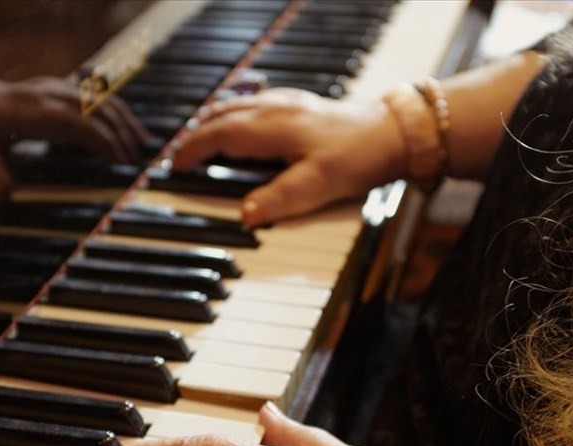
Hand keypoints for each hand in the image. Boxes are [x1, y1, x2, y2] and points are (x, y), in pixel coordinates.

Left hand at [0, 74, 150, 199]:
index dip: (100, 139)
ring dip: (124, 121)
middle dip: (121, 133)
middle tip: (139, 164)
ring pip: (99, 98)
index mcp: (26, 110)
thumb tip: (4, 194)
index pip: (73, 120)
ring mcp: (52, 88)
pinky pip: (95, 98)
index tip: (119, 162)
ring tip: (143, 148)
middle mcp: (44, 94)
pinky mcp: (58, 91)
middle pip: (94, 106)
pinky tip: (130, 133)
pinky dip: (117, 114)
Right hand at [171, 88, 405, 227]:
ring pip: (238, 106)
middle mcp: (276, 110)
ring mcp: (289, 104)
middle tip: (181, 156)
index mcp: (272, 127)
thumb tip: (244, 215)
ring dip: (214, 121)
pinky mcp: (303, 106)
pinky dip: (237, 115)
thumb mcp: (318, 185)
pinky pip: (256, 104)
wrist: (396, 132)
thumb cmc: (360, 156)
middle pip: (222, 115)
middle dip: (196, 135)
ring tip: (201, 139)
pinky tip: (243, 123)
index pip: (218, 135)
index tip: (175, 166)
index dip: (193, 150)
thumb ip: (279, 200)